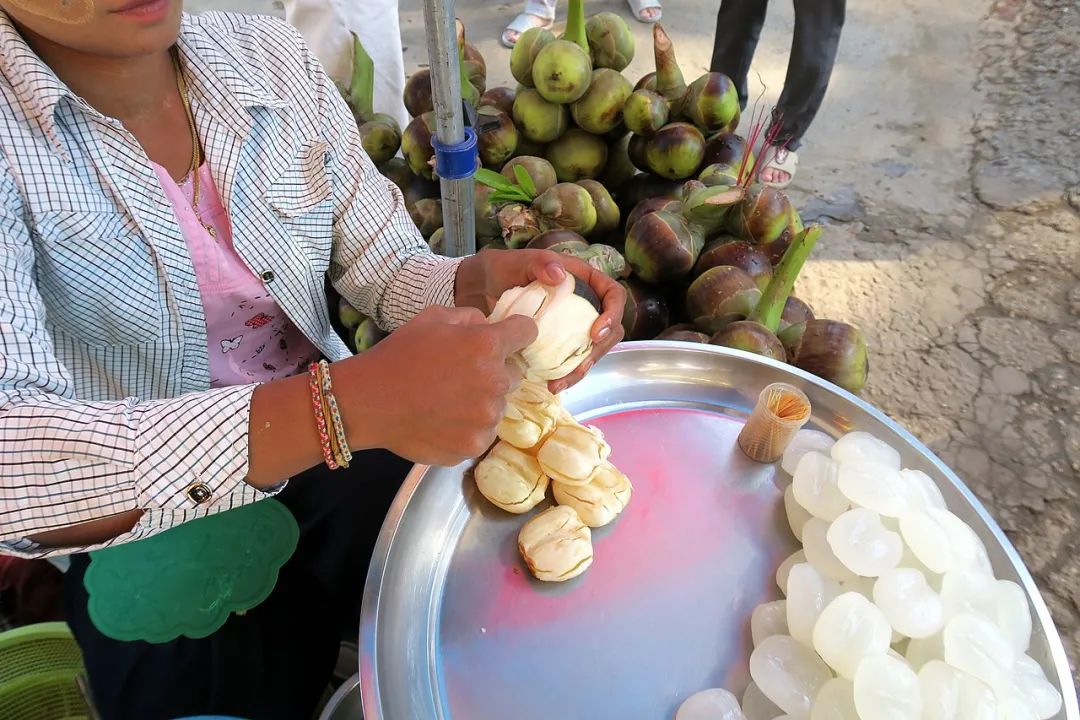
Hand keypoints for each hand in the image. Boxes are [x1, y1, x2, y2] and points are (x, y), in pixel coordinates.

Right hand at [339, 306, 536, 466]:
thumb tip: (489, 324)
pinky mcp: (474, 445)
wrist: (369, 402)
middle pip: (513, 374)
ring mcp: (487, 417)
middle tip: (461, 376)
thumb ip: (469, 316)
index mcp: (487, 345)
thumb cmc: (398, 355)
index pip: (527, 332)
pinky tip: (442, 421)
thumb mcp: (432, 318)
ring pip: (498, 407)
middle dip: (494, 372)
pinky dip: (468, 428)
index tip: (508, 339)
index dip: (517, 333)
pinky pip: (483, 433)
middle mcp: (496, 381)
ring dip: (481, 403)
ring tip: (446, 401)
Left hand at [455, 249, 625, 391]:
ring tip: (561, 383)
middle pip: (609, 329)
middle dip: (599, 350)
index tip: (596, 332)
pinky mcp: (556, 344)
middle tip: (581, 365)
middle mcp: (582, 304)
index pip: (613, 294)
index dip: (613, 314)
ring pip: (590, 350)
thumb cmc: (500, 270)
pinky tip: (552, 384)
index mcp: (582, 280)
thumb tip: (559, 274)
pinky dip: (565, 374)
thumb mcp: (518, 262)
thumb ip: (539, 263)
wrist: (476, 291)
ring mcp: (570, 325)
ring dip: (582, 369)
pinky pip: (570, 361)